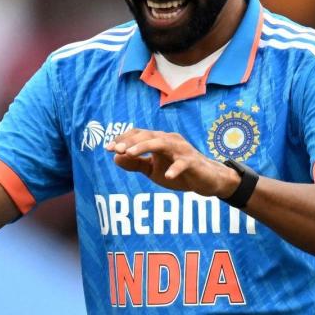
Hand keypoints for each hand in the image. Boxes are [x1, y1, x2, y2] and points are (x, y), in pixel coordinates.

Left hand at [106, 128, 238, 196]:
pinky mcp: (193, 162)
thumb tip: (115, 157)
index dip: (122, 139)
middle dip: (130, 142)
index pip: (138, 134)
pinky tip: (167, 176)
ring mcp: (182, 149)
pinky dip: (175, 168)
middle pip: (147, 135)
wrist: (206, 180)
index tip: (108, 148)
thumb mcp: (152, 170)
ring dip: (144, 147)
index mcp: (158, 140)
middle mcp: (169, 140)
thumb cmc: (178, 171)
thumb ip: (135, 163)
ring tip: (130, 154)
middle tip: (116, 149)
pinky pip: (183, 163)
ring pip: (161, 143)